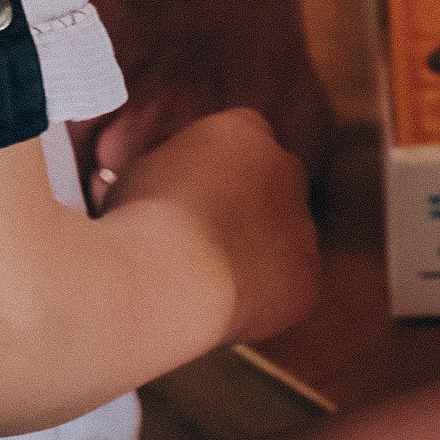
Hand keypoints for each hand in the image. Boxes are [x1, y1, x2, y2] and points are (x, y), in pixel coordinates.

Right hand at [108, 107, 319, 351]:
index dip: (211, 178)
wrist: (166, 274)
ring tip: (204, 282)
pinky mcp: (307, 278)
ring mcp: (302, 224)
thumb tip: (132, 187)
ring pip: (281, 241)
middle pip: (267, 188)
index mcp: (244, 130)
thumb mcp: (137, 172)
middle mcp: (285, 168)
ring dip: (252, 256)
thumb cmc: (138, 219)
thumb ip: (160, 172)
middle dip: (241, 212)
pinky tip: (222, 308)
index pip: (238, 145)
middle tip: (198, 243)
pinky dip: (260, 301)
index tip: (187, 203)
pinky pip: (285, 290)